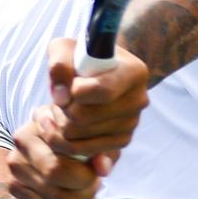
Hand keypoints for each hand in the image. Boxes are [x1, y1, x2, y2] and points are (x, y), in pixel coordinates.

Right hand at [7, 107, 104, 198]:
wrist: (56, 155)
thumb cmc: (83, 143)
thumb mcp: (98, 142)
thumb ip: (103, 152)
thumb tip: (103, 168)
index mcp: (44, 117)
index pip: (66, 145)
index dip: (88, 162)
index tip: (100, 167)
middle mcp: (22, 137)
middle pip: (54, 171)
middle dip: (84, 184)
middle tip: (98, 183)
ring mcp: (15, 162)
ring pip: (54, 195)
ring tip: (92, 191)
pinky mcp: (13, 185)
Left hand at [44, 37, 148, 159]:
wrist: (102, 71)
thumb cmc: (83, 57)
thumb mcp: (66, 48)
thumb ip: (59, 64)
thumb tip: (61, 97)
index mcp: (134, 72)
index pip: (102, 91)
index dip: (76, 91)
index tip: (70, 84)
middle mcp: (138, 100)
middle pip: (85, 118)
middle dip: (62, 109)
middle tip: (60, 99)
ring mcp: (132, 123)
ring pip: (80, 138)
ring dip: (60, 125)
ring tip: (60, 108)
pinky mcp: (122, 141)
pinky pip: (84, 151)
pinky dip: (65, 141)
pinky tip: (63, 123)